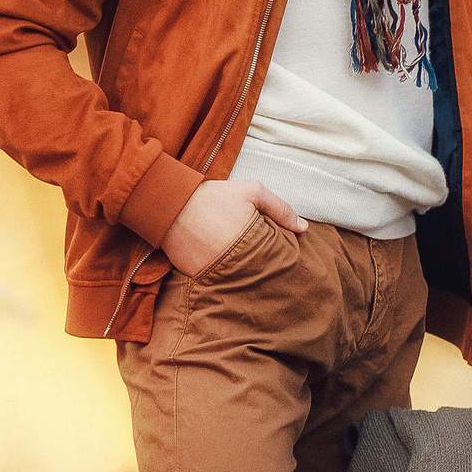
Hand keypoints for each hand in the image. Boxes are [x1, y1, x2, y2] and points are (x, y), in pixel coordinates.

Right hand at [161, 178, 306, 274]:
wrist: (167, 203)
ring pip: (238, 279)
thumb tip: (304, 228)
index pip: (275, 258)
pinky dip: (222, 275)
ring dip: (244, 273)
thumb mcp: (251, 191)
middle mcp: (232, 261)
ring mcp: (212, 271)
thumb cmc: (212, 196)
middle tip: (264, 260)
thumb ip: (280, 208)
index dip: (280, 256)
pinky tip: (225, 264)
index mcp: (249, 242)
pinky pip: (215, 280)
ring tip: (246, 263)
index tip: (284, 253)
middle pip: (258, 273)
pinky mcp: (194, 276)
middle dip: (264, 268)